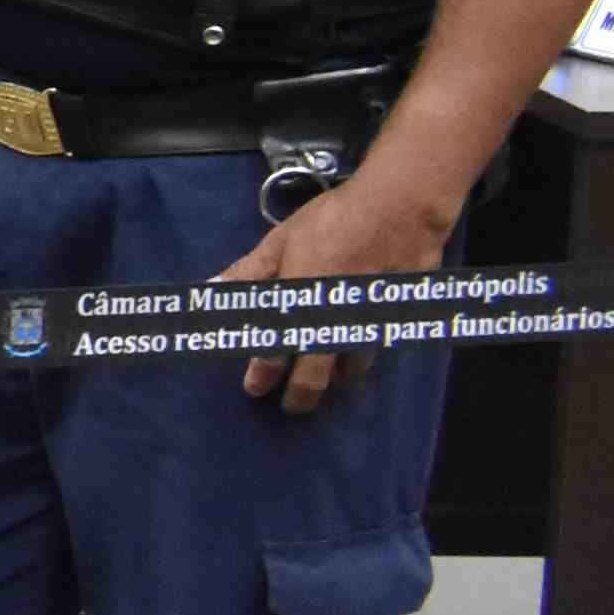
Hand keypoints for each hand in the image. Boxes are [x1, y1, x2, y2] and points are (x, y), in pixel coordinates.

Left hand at [210, 166, 466, 413]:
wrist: (401, 209)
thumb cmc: (334, 218)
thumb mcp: (282, 240)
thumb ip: (250, 272)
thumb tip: (212, 293)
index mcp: (299, 296)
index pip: (275, 346)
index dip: (263, 373)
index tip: (254, 388)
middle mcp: (334, 316)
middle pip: (317, 373)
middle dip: (302, 394)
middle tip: (291, 405)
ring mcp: (369, 321)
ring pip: (353, 366)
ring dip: (336, 378)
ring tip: (325, 382)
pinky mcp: (396, 318)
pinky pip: (376, 348)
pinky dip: (362, 357)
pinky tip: (355, 358)